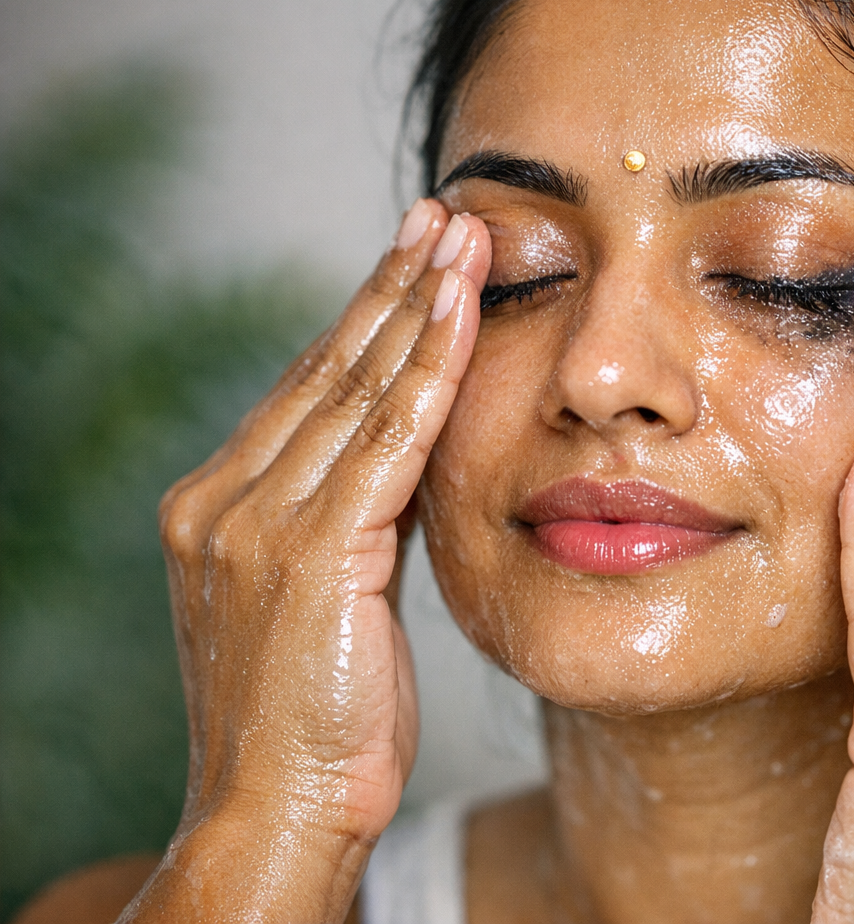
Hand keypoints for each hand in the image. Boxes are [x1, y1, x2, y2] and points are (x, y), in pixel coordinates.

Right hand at [133, 201, 489, 921]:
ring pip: (356, 387)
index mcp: (219, 506)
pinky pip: (387, 438)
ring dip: (419, 302)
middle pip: (328, 367)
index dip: (366, 316)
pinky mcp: (309, 550)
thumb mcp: (325, 600)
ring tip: (465, 235)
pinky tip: (464, 311)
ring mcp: (259, 521)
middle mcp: (225, 498)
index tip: (414, 257)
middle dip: (394, 284)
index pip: (307, 388)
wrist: (276, 811)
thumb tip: (404, 460)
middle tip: (444, 213)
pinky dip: (431, 367)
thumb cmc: (313, 721)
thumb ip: (351, 522)